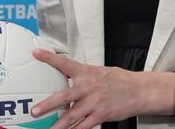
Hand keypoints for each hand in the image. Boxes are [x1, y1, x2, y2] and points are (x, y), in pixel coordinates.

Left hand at [29, 49, 174, 128]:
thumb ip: (80, 73)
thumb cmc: (116, 79)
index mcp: (85, 71)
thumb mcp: (96, 70)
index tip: (35, 52)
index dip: (48, 57)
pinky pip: (85, 125)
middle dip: (48, 105)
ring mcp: (94, 102)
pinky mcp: (101, 115)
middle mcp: (88, 86)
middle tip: (35, 110)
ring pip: (72, 116)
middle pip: (64, 96)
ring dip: (58, 124)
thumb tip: (63, 70)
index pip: (63, 62)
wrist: (138, 90)